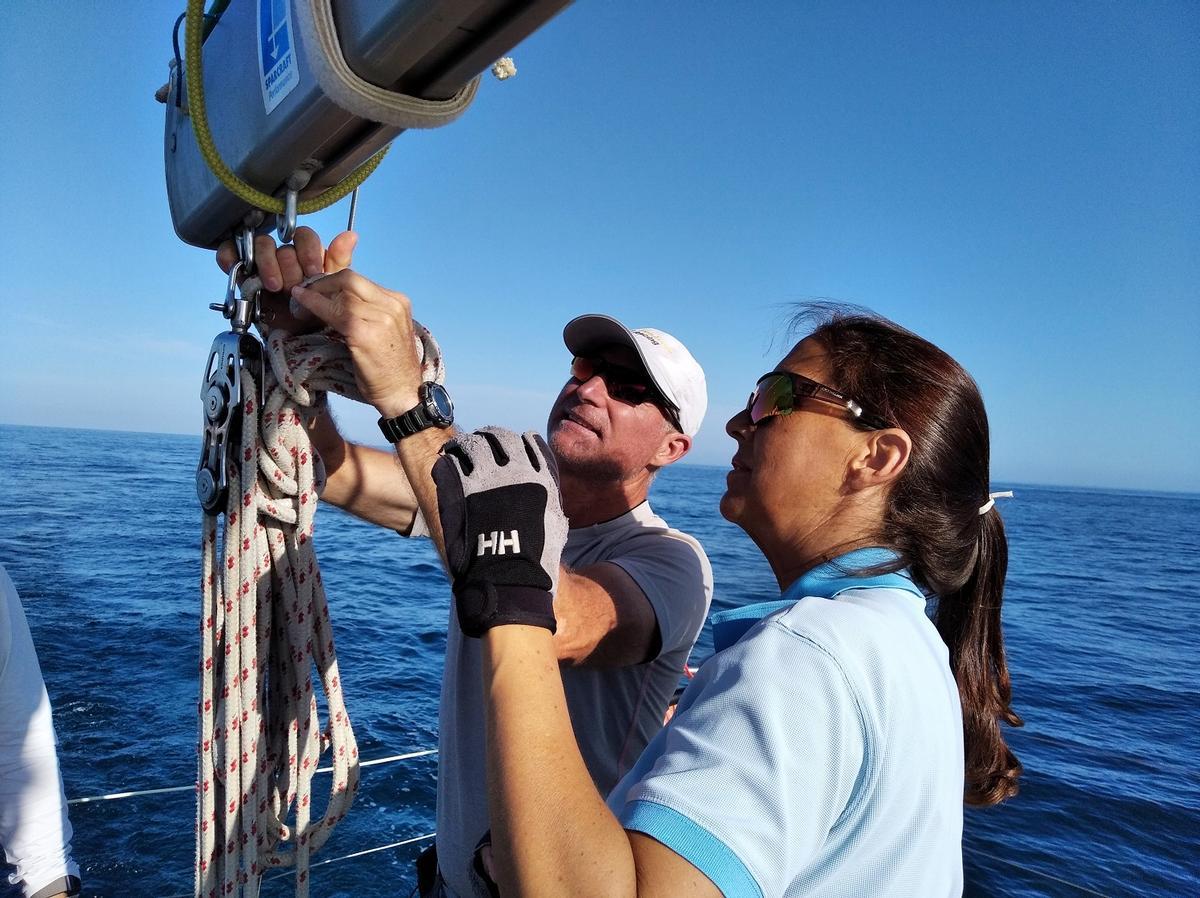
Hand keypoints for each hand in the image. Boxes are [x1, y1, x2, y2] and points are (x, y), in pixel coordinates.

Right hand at [215, 226, 357, 331]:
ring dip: (269, 264)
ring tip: (275, 286)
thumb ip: (338, 262)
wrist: (296, 340)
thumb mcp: (332, 290)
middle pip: (283, 245)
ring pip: (261, 245)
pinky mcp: (242, 272)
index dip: (308, 252)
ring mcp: (262, 262)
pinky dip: (230, 256)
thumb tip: (350, 235)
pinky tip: (242, 270)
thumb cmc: (315, 314)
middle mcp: (284, 256)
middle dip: (290, 267)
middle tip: (294, 287)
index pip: (304, 236)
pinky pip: (230, 252)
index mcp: (306, 255)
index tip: (313, 272)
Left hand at [288, 269, 424, 416]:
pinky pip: (333, 312)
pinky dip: (313, 305)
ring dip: (315, 295)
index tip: (316, 289)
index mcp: (399, 302)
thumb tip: (336, 300)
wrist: (403, 394)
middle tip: (305, 293)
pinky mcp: (364, 332)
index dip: (333, 282)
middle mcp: (392, 305)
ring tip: (301, 305)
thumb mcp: (386, 332)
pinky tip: (301, 308)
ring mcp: (380, 318)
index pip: (360, 280)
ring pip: (340, 293)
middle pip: (350, 279)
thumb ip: (370, 312)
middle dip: (322, 283)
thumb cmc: (391, 369)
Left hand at [433, 428, 567, 636]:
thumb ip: (552, 502)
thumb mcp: (556, 526)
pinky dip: (447, 461)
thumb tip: (551, 494)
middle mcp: (515, 470)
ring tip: (456, 448)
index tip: (513, 443)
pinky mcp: (461, 489)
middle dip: (490, 436)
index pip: (530, 442)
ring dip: (464, 444)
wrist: (508, 577)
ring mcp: (487, 477)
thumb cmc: (535, 560)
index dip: (520, 441)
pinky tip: (444, 465)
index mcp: (541, 477)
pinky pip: (449, 462)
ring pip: (472, 443)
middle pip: (500, 437)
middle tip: (480, 441)